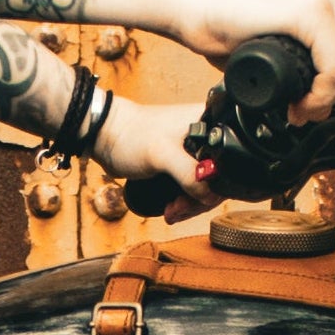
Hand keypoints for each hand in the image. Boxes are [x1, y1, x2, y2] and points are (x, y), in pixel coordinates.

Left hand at [100, 95, 223, 209]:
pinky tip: (172, 209)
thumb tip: (210, 196)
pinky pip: (191, 187)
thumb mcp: (162, 155)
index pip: (230, 161)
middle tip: (180, 209)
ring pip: (205, 186)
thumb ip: (189, 174)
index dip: (218, 185)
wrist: (105, 136)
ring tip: (172, 211)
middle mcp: (207, 135)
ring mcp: (194, 150)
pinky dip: (183, 200)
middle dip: (200, 199)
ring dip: (190, 203)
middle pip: (218, 177)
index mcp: (211, 123)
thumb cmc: (130, 134)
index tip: (199, 199)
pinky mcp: (180, 162)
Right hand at [106, 0, 334, 126]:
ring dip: (326, 100)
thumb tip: (327, 102)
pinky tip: (296, 100)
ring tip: (298, 107)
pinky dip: (317, 93)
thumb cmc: (228, 30)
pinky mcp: (309, 7)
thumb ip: (314, 68)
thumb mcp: (284, 55)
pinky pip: (333, 66)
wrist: (192, 6)